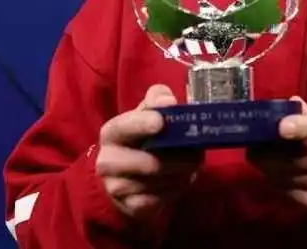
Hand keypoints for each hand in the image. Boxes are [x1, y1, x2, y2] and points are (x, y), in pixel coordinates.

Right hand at [96, 84, 202, 218]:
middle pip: (150, 163)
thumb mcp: (144, 114)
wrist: (121, 176)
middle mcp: (108, 161)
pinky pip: (162, 199)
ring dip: (184, 173)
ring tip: (192, 164)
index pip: (124, 127)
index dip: (142, 124)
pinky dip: (178, 188)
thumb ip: (156, 100)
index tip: (161, 122)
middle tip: (199, 153)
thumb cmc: (139, 139)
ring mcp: (117, 187)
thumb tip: (167, 100)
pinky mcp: (131, 206)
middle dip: (181, 158)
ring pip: (160, 182)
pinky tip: (182, 179)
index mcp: (112, 133)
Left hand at [251, 98, 306, 227]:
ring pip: (297, 181)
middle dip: (271, 156)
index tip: (279, 126)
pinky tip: (278, 181)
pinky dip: (285, 189)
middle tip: (253, 149)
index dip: (302, 127)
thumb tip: (290, 104)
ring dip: (274, 172)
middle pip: (302, 160)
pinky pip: (302, 199)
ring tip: (261, 163)